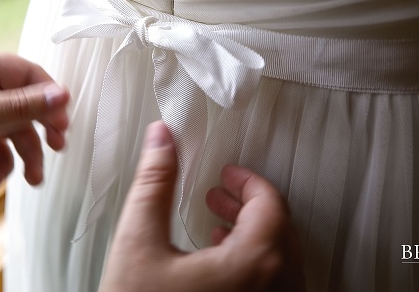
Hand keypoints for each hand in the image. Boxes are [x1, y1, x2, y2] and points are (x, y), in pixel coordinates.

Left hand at [0, 50, 69, 196]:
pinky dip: (0, 164)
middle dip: (40, 129)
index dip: (50, 99)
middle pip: (25, 105)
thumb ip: (17, 108)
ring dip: (24, 154)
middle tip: (56, 149)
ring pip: (12, 131)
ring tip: (31, 179)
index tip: (62, 125)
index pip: (29, 75)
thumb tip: (62, 94)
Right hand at [100, 121, 303, 291]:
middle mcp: (274, 291)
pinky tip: (219, 264)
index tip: (227, 175)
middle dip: (247, 206)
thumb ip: (154, 183)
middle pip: (279, 231)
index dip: (247, 182)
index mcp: (253, 265)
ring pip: (279, 261)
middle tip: (220, 194)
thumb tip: (162, 141)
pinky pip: (273, 287)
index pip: (270, 205)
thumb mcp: (138, 243)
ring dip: (251, 235)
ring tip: (216, 225)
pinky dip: (254, 265)